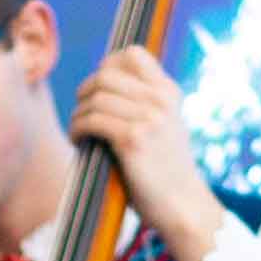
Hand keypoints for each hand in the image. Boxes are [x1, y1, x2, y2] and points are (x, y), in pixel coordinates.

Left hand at [66, 45, 228, 260]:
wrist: (183, 205)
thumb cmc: (167, 171)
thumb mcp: (165, 127)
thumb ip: (144, 104)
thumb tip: (101, 86)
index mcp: (169, 92)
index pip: (132, 54)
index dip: (107, 65)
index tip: (96, 88)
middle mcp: (160, 100)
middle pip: (105, 75)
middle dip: (85, 92)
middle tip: (82, 112)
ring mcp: (148, 118)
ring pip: (95, 98)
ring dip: (78, 114)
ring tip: (78, 131)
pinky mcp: (133, 140)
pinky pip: (92, 121)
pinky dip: (77, 129)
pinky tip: (78, 141)